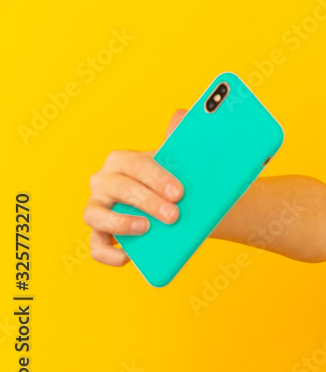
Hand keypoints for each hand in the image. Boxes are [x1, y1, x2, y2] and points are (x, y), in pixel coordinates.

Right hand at [82, 109, 186, 266]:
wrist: (183, 207)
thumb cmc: (178, 180)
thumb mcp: (183, 160)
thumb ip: (182, 137)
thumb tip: (182, 115)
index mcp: (122, 160)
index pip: (134, 164)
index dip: (156, 177)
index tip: (180, 192)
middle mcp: (104, 182)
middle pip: (119, 188)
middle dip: (147, 201)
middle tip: (174, 215)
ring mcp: (98, 208)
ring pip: (96, 215)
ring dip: (120, 223)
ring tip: (147, 229)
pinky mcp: (100, 234)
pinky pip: (96, 246)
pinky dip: (108, 253)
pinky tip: (129, 257)